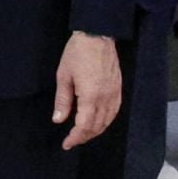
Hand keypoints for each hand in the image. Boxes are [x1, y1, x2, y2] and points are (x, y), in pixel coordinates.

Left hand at [54, 31, 123, 149]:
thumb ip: (62, 100)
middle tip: (72, 141)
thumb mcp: (64, 76)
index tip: (66, 144)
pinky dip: (107, 121)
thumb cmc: (77, 53)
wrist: (97, 34)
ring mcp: (114, 93)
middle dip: (84, 137)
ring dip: (96, 131)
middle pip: (97, 126)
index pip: (84, 126)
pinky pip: (115, 111)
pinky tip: (99, 122)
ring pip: (107, 121)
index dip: (75, 138)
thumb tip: (58, 120)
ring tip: (83, 134)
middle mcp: (105, 98)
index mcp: (90, 96)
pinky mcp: (119, 88)